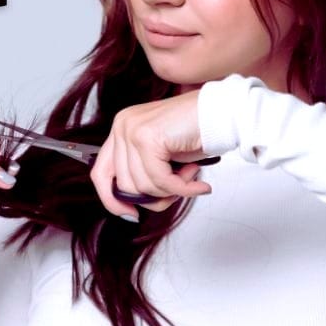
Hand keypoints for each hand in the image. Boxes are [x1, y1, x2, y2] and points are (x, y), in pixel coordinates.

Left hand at [90, 89, 213, 218]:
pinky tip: (198, 184)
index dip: (112, 199)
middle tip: (180, 188)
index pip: (100, 172)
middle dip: (155, 196)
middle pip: (124, 185)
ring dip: (172, 190)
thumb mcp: (161, 156)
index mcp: (121, 129)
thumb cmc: (197, 132)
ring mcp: (131, 130)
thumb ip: (143, 173)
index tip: (130, 213)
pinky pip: (160, 180)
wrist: (225, 111)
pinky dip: (182, 189)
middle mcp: (121, 126)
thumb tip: (132, 203)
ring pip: (143, 186)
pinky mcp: (147, 137)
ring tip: (191, 176)